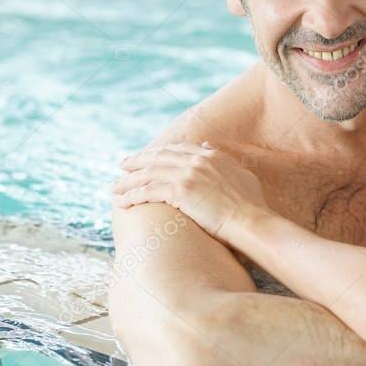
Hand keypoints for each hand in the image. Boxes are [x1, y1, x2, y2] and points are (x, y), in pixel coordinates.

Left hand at [112, 143, 268, 244]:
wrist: (250, 220)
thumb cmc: (251, 205)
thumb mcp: (241, 174)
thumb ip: (222, 159)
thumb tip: (207, 146)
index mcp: (211, 156)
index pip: (177, 150)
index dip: (159, 153)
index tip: (147, 157)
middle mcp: (196, 161)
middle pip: (158, 157)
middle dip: (137, 161)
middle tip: (122, 165)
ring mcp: (187, 174)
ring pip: (148, 174)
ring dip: (128, 181)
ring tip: (115, 188)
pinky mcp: (179, 191)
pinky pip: (147, 191)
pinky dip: (131, 196)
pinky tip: (121, 202)